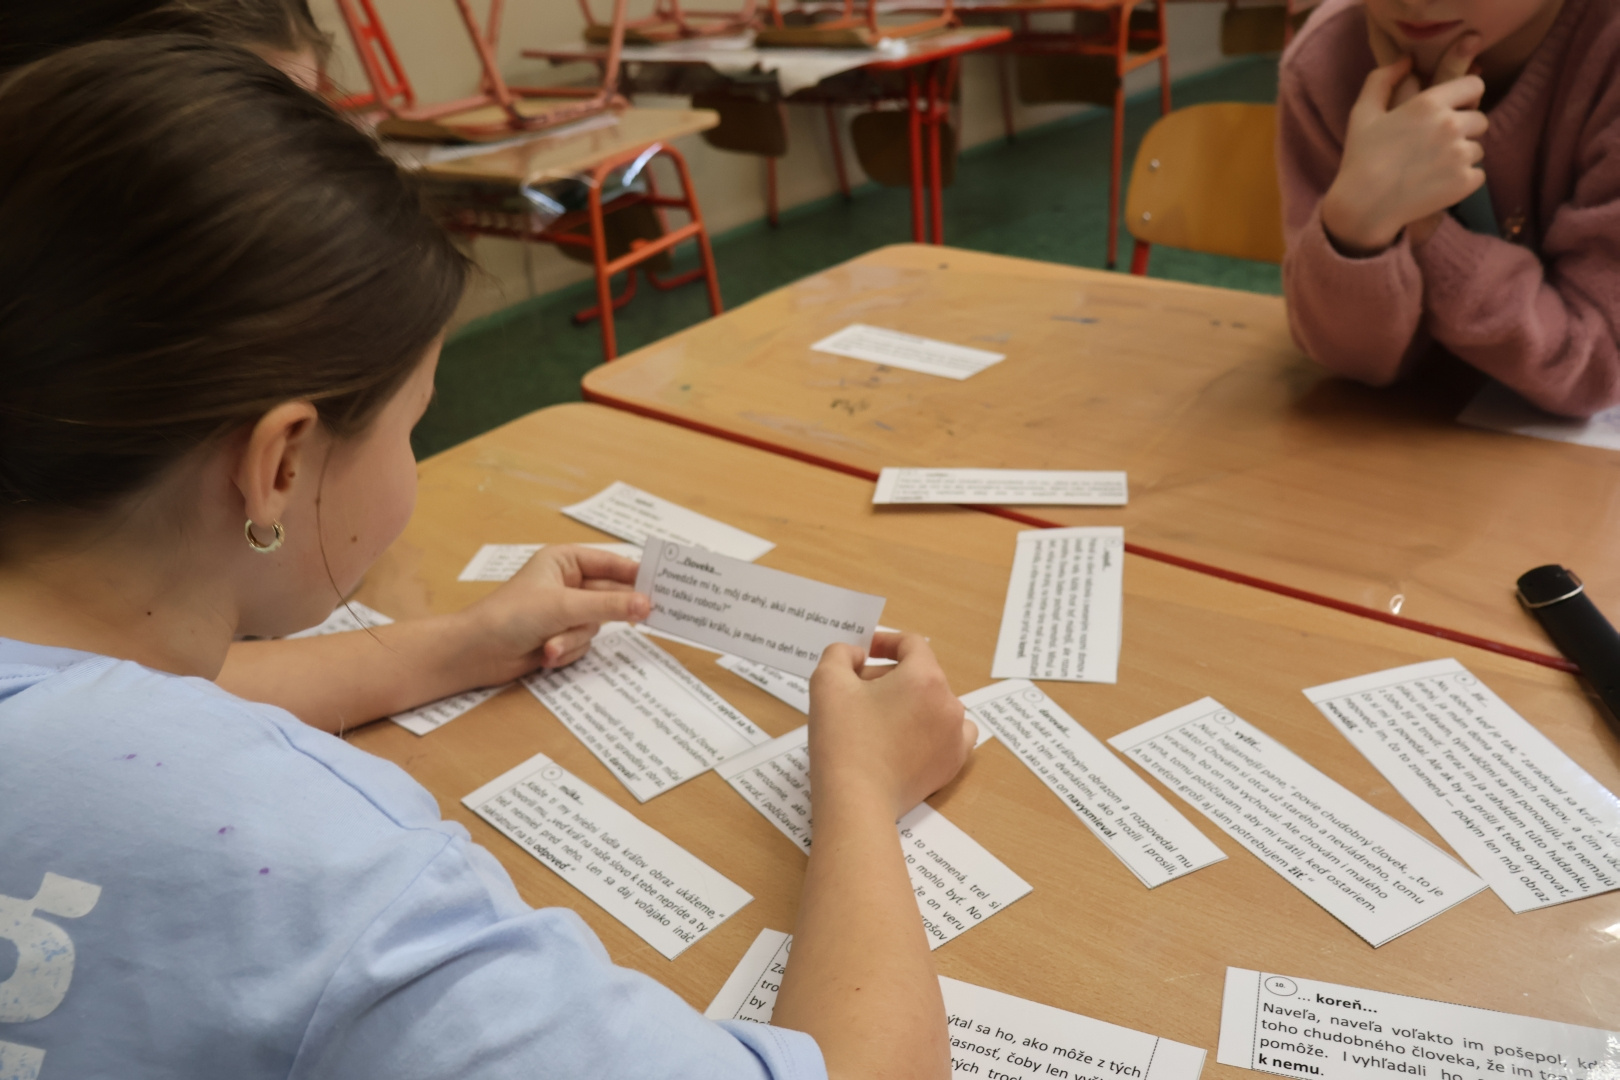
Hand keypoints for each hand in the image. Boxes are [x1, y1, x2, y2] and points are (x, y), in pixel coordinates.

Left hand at [455, 545, 648, 683]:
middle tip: (644, 619)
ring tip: (550, 645)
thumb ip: (608, 605)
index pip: (611, 563)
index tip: (664, 585)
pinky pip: (583, 643)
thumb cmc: (511, 616)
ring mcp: (564, 612)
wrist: (475, 653)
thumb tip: (647, 605)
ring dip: (574, 638)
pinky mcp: (560, 636)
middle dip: (606, 614)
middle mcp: (567, 584)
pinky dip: (567, 650)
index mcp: (564, 561)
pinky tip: (545, 654)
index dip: (637, 574)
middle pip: (609, 597)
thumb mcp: (564, 607)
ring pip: (596, 625)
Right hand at [807, 633, 975, 820]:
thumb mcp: (827, 681)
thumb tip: (858, 655)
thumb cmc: (842, 738)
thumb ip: (841, 654)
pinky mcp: (951, 764)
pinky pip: (948, 733)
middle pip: (920, 674)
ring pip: (933, 703)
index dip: (885, 641)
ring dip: (907, 702)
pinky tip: (906, 736)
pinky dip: (929, 729)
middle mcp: (949, 703)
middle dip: (887, 676)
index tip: (864, 653)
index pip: (911, 644)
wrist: (856, 801)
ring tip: (877, 717)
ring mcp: (955, 735)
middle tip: (856, 691)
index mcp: (925, 677)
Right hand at [1320, 32, 1486, 254]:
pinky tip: (1437, 184)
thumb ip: (1382, 79)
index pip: (1474, 85)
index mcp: (1429, 103)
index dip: (1466, 95)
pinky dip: (1461, 180)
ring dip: (1461, 156)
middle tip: (1437, 145)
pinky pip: (1477, 174)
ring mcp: (1461, 154)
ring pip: (1478, 148)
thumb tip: (1406, 60)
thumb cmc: (1360, 158)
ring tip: (1433, 168)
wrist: (1363, 207)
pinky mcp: (1466, 181)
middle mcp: (1451, 125)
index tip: (1454, 108)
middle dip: (1464, 130)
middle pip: (1480, 119)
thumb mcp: (1363, 113)